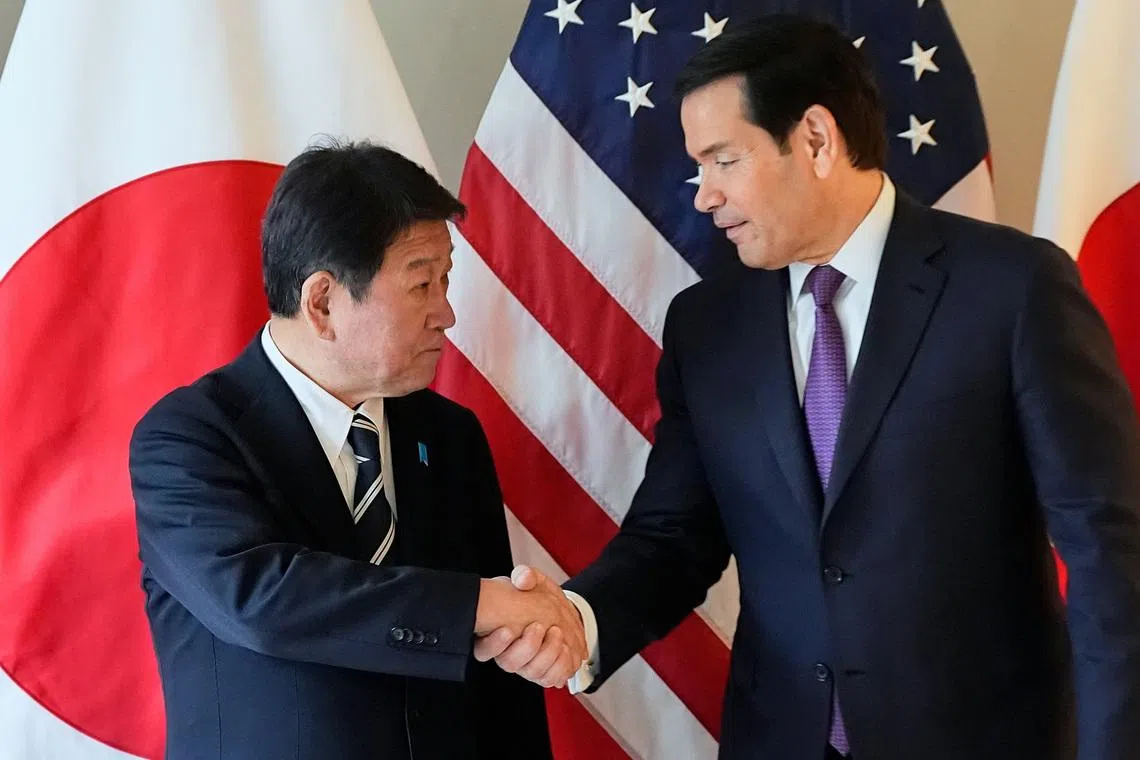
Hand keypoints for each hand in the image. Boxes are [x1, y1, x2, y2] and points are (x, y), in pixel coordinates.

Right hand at [473, 565, 585, 687]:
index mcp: (495, 634)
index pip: (483, 649)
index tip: (507, 629)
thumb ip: (525, 576)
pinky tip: (566, 649)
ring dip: (548, 654)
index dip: (494, 644)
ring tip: (557, 634)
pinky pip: (552, 678)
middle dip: (527, 646)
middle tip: (539, 626)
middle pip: (510, 663)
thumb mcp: (531, 581)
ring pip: (532, 672)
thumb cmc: (537, 596)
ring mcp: (527, 666)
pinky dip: (562, 666)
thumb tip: (522, 579)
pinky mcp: (545, 672)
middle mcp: (508, 655)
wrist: (559, 609)